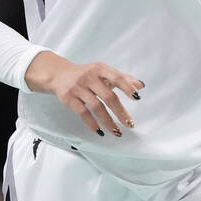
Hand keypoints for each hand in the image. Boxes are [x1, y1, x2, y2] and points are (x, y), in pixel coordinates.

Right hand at [25, 51, 143, 136]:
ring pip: (96, 107)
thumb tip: (140, 85)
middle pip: (108, 96)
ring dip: (108, 121)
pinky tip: (100, 131)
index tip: (137, 98)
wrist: (59, 75)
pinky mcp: (68, 98)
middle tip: (130, 123)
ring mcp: (78, 88)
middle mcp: (89, 77)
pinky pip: (83, 113)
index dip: (127, 87)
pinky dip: (92, 124)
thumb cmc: (86, 74)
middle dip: (120, 112)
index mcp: (100, 68)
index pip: (116, 77)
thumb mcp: (103, 72)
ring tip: (117, 131)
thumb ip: (122, 78)